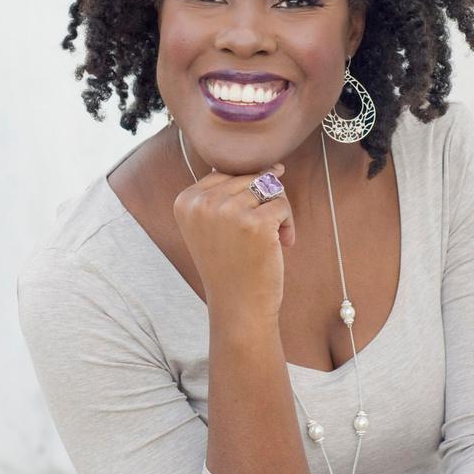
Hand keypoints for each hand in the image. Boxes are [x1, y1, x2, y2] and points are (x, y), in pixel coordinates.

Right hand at [172, 163, 294, 322]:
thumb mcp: (213, 225)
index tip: (243, 226)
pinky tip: (282, 243)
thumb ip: (228, 192)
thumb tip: (273, 165)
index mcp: (185, 200)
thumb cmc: (231, 265)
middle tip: (264, 232)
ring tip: (275, 237)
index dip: (245, 196)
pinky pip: (282, 204)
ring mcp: (227, 211)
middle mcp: (202, 203)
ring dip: (278, 211)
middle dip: (265, 202)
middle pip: (249, 177)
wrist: (238, 308)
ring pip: (269, 187)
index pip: (227, 173)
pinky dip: (288, 223)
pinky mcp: (255, 223)